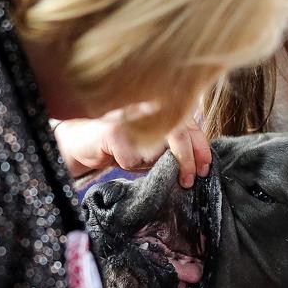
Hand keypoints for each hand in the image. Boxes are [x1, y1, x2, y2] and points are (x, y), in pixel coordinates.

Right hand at [55, 114, 210, 186]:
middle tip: (188, 181)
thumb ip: (173, 145)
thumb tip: (199, 164)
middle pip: (180, 133)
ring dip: (153, 164)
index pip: (191, 124)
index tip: (205, 169)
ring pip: (157, 148)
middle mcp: (148, 106)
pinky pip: (133, 160)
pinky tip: (118, 158)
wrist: (82, 141)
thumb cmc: (121, 143)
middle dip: (188, 160)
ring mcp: (129, 116)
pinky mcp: (113, 132)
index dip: (202, 147)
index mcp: (161, 106)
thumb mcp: (151, 141)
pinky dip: (129, 166)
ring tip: (142, 164)